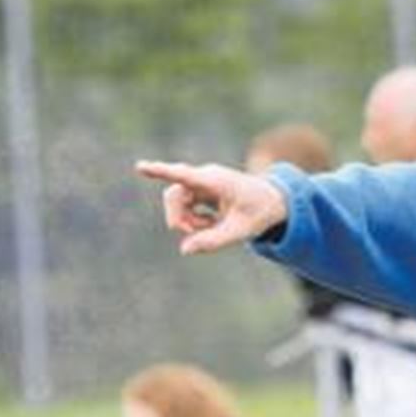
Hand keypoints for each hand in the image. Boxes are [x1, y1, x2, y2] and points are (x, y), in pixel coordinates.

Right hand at [136, 160, 288, 254]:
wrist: (275, 201)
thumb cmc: (260, 213)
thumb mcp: (241, 231)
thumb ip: (214, 241)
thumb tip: (185, 250)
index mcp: (217, 181)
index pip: (184, 176)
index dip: (161, 172)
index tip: (140, 167)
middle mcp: (206, 177)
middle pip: (174, 196)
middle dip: (177, 219)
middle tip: (191, 235)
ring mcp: (202, 182)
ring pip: (177, 202)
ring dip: (187, 220)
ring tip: (210, 228)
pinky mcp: (201, 190)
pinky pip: (185, 205)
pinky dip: (193, 219)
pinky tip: (212, 223)